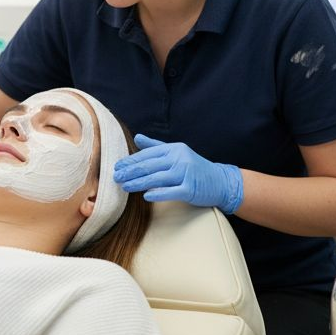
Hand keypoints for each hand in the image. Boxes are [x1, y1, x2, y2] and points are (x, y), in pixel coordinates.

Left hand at [113, 134, 243, 212]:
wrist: (220, 181)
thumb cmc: (195, 168)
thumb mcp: (177, 153)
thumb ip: (156, 147)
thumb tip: (137, 138)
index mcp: (174, 149)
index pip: (148, 154)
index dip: (131, 161)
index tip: (117, 167)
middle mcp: (180, 159)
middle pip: (150, 166)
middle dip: (131, 172)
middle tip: (115, 178)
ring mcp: (186, 173)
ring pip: (157, 179)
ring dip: (139, 183)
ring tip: (125, 187)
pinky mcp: (191, 189)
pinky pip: (171, 192)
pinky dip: (158, 194)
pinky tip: (146, 197)